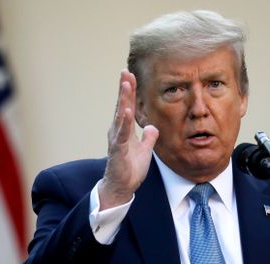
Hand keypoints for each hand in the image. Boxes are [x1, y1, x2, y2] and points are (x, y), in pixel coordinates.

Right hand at [98, 70, 158, 209]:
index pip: (126, 106)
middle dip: (124, 88)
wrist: (121, 187)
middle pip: (121, 106)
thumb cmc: (130, 169)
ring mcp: (116, 140)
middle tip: (125, 71)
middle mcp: (117, 132)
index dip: (129, 91)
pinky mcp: (117, 151)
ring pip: (120, 116)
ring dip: (123, 99)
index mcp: (124, 130)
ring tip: (126, 84)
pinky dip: (124, 122)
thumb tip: (152, 127)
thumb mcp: (144, 150)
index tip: (130, 75)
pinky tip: (126, 111)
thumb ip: (148, 137)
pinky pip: (121, 134)